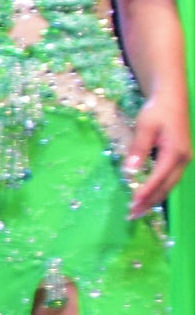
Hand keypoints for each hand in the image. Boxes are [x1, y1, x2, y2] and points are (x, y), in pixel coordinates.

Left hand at [132, 91, 186, 215]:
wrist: (171, 98)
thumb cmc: (157, 110)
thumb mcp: (145, 126)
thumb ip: (138, 148)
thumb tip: (130, 170)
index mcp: (176, 152)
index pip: (158, 178)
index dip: (145, 192)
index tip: (132, 204)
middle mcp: (183, 159)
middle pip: (166, 187)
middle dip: (149, 202)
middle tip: (132, 215)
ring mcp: (183, 160)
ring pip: (169, 185)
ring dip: (153, 199)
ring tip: (137, 211)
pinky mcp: (179, 159)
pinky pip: (169, 179)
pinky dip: (158, 190)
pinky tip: (147, 197)